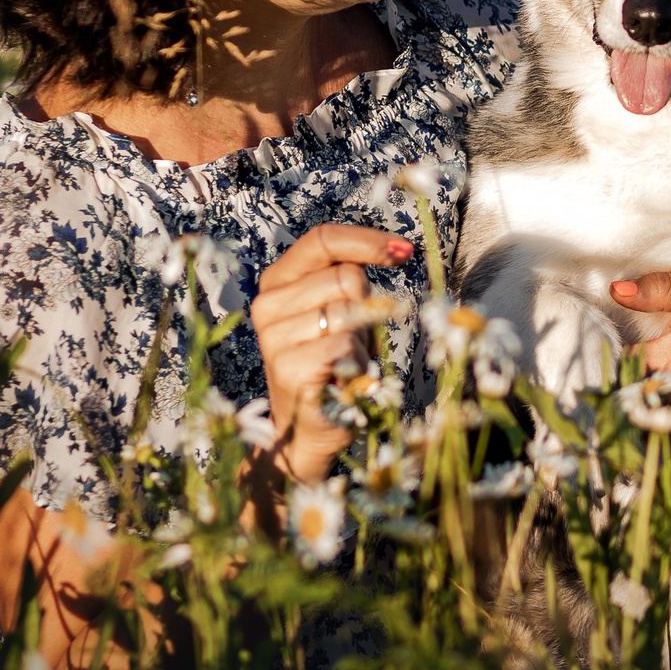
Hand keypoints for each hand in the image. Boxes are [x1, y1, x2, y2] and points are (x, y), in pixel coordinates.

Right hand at [247, 224, 411, 486]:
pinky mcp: (288, 367)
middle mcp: (267, 305)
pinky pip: (347, 344)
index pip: (322, 239)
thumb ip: (355, 278)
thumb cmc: (334, 364)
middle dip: (368, 306)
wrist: (308, 430)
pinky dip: (359, 362)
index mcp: (278, 282)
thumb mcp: (343, 312)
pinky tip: (344, 378)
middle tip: (353, 340)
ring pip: (350, 311)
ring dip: (364, 339)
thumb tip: (399, 249)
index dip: (367, 241)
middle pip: (347, 277)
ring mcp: (274, 337)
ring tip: (346, 362)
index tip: (403, 251)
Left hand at [614, 272, 670, 443]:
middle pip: (625, 402)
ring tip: (627, 391)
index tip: (600, 353)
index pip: (618, 369)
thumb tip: (615, 290)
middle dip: (614, 389)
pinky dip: (653, 423)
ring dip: (632, 410)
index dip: (606, 361)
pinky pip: (662, 436)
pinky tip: (652, 404)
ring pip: (642, 424)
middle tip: (603, 378)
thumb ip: (657, 289)